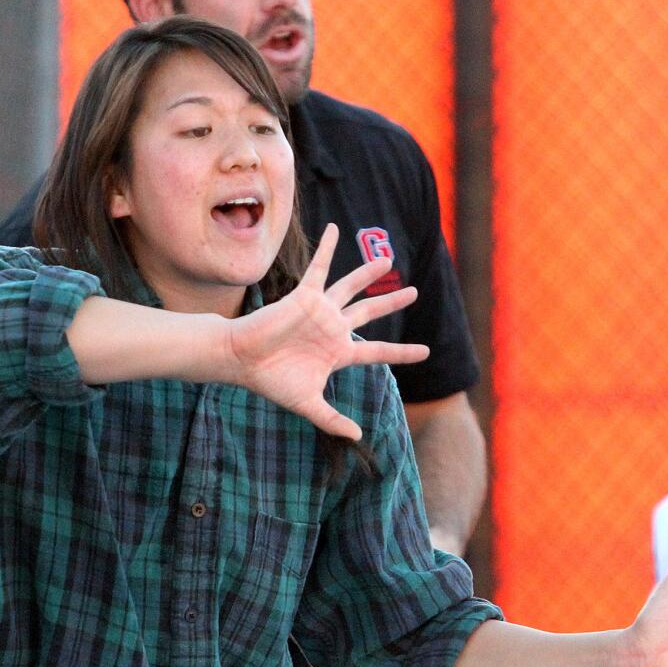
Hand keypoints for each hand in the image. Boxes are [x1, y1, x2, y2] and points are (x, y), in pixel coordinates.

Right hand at [226, 223, 428, 439]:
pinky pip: (319, 268)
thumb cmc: (271, 381)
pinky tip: (336, 229)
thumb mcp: (308, 404)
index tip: (425, 351)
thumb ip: (332, 420)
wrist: (242, 360)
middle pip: (369, 311)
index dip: (402, 351)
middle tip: (413, 292)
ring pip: (351, 287)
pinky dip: (328, 248)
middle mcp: (333, 328)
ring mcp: (320, 310)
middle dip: (392, 302)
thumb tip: (359, 437)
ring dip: (369, 273)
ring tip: (388, 260)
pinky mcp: (305, 296)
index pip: (377, 351)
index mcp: (338, 352)